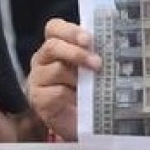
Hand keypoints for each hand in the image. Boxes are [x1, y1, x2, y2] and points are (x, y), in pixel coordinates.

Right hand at [26, 18, 100, 141]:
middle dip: (77, 53)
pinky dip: (72, 96)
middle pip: (52, 46)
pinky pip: (56, 92)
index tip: (89, 39)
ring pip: (57, 69)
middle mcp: (42, 59)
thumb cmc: (85, 89)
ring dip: (79, 77)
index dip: (70, 31)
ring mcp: (37, 78)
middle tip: (97, 63)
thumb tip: (112, 42)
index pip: (54, 28)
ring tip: (93, 85)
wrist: (79, 121)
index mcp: (55, 46)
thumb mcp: (90, 68)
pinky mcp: (38, 99)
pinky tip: (80, 100)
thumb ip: (94, 53)